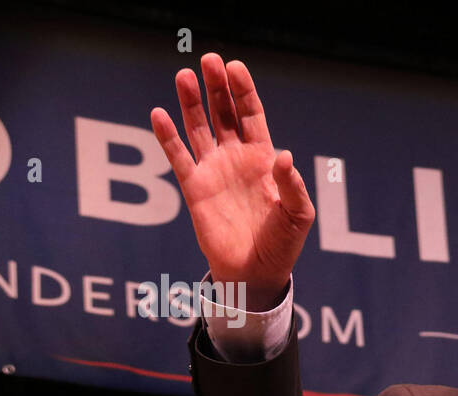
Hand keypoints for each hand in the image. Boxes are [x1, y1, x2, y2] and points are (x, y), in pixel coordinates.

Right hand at [150, 53, 313, 309]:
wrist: (256, 272)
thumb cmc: (282, 243)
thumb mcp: (298, 215)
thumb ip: (293, 185)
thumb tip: (283, 154)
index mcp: (264, 159)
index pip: (251, 115)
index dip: (244, 91)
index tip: (235, 67)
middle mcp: (236, 158)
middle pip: (223, 113)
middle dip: (217, 86)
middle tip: (209, 59)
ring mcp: (213, 170)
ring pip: (198, 127)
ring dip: (191, 101)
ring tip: (184, 75)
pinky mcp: (194, 188)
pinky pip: (178, 157)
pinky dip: (167, 136)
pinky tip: (159, 113)